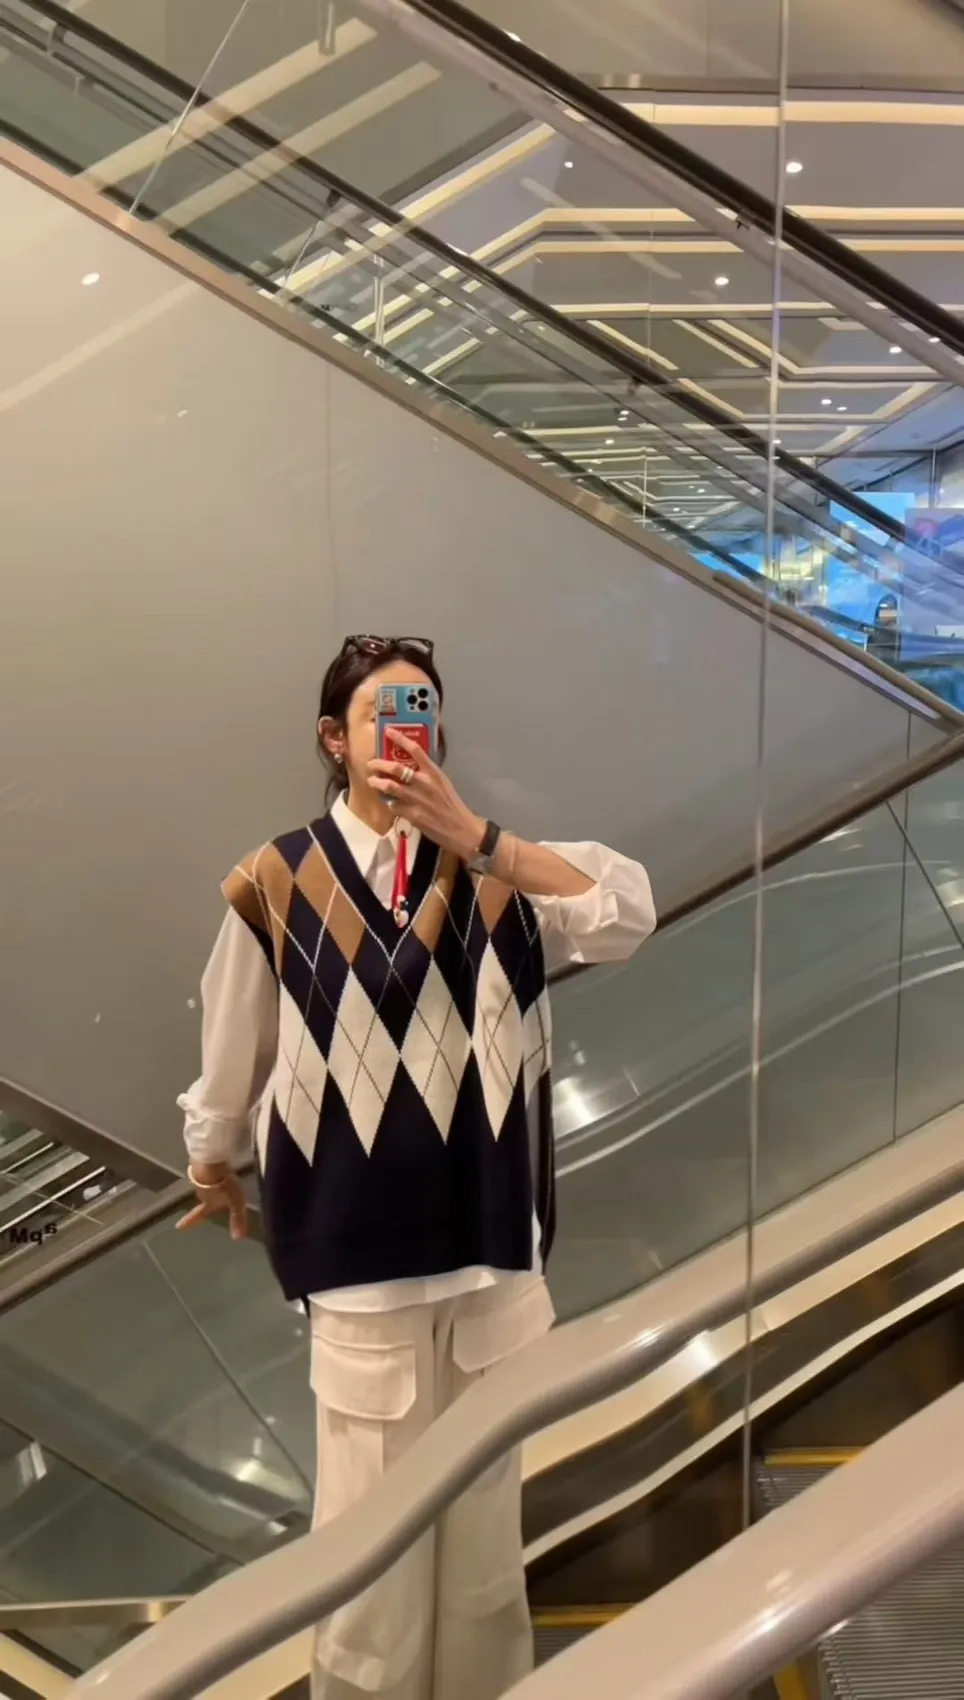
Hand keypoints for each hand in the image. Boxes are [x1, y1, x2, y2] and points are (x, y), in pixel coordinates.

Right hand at [176, 1164, 248, 1240]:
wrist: (212, 1162)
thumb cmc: (224, 1185)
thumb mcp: (236, 1203)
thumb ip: (237, 1219)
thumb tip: (238, 1238)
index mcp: (207, 1203)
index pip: (199, 1215)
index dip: (190, 1221)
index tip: (178, 1227)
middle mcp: (200, 1192)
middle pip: (202, 1198)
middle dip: (204, 1200)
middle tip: (205, 1201)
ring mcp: (198, 1177)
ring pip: (203, 1184)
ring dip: (206, 1185)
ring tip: (211, 1183)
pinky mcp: (200, 1164)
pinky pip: (204, 1171)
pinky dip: (208, 1173)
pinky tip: (212, 1168)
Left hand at [368, 734, 483, 860]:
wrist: (460, 828)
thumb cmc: (452, 805)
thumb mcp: (443, 784)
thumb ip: (427, 774)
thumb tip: (409, 767)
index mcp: (434, 772)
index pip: (416, 750)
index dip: (400, 738)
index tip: (388, 731)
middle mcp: (424, 783)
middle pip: (396, 767)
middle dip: (379, 764)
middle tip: (371, 764)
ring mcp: (416, 799)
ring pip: (389, 786)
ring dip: (377, 783)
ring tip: (371, 781)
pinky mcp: (412, 815)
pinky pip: (393, 805)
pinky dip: (388, 802)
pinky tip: (387, 802)